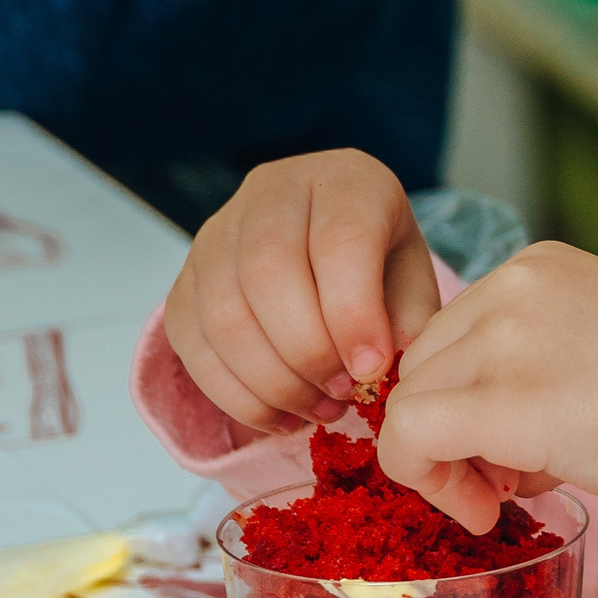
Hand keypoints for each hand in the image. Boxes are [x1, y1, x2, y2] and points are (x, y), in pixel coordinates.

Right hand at [163, 151, 441, 432]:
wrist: (325, 238)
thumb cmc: (379, 259)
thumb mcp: (412, 274)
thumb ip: (408, 315)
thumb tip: (379, 367)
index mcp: (343, 181)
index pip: (339, 240)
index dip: (353, 313)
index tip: (373, 370)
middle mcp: (270, 195)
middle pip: (269, 273)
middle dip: (308, 352)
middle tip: (344, 394)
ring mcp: (216, 236)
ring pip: (224, 315)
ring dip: (273, 382)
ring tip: (320, 410)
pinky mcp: (184, 283)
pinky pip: (193, 346)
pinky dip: (237, 396)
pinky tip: (283, 416)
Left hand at [377, 242, 597, 531]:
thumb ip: (541, 364)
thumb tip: (481, 428)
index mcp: (545, 266)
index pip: (453, 333)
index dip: (466, 400)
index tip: (508, 451)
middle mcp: (518, 284)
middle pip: (423, 366)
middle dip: (450, 432)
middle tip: (507, 483)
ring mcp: (509, 336)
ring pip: (409, 403)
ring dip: (443, 464)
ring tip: (511, 495)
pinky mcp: (506, 399)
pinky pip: (410, 440)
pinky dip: (430, 486)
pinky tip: (486, 514)